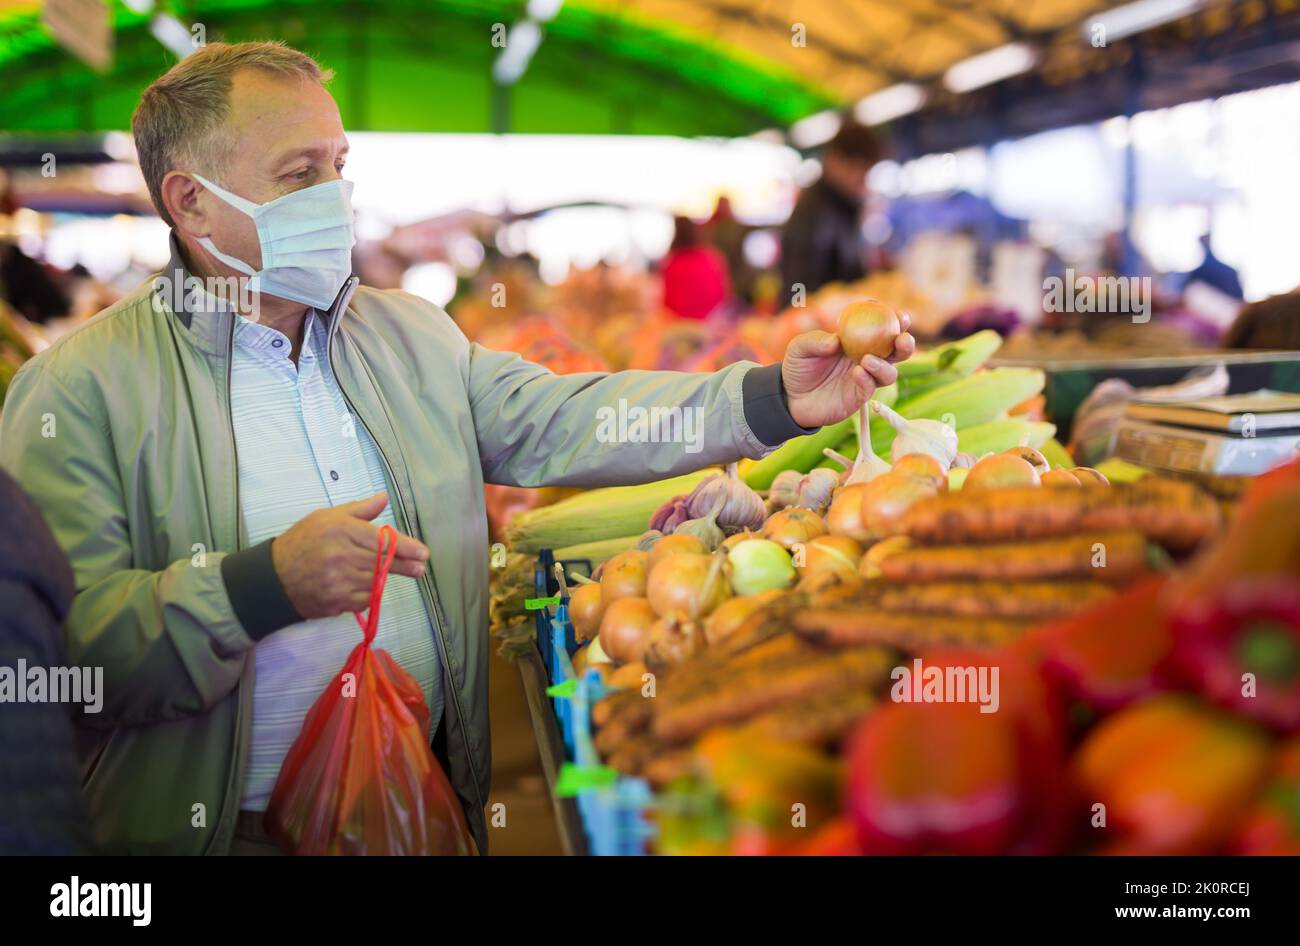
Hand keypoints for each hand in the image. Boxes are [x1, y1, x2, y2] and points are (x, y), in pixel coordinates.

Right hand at [271, 492, 429, 619]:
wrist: (273, 577)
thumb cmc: (302, 542)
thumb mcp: (327, 517)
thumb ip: (359, 510)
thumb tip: (383, 497)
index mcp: (340, 530)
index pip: (382, 540)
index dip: (406, 547)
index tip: (422, 552)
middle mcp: (341, 555)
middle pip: (383, 562)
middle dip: (405, 565)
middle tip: (420, 567)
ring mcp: (338, 581)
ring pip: (376, 581)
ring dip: (387, 578)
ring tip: (404, 573)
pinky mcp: (336, 601)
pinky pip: (364, 599)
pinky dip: (368, 593)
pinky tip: (366, 586)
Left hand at [781, 314, 915, 427]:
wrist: (790, 397)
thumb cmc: (798, 367)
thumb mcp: (799, 348)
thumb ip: (815, 341)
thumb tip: (836, 340)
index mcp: (858, 341)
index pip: (882, 328)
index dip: (896, 321)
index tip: (901, 315)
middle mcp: (866, 359)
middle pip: (896, 352)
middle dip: (906, 344)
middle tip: (903, 339)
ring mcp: (864, 379)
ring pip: (889, 373)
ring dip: (884, 365)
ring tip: (866, 360)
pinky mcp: (858, 397)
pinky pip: (870, 388)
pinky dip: (868, 380)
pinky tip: (858, 373)